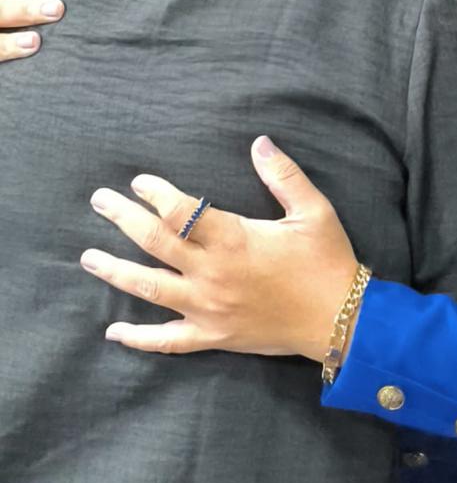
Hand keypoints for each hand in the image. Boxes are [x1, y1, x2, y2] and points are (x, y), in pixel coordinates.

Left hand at [81, 136, 358, 359]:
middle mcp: (212, 274)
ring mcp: (208, 308)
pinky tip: (114, 332)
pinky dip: (138, 338)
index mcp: (234, 239)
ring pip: (149, 288)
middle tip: (99, 201)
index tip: (140, 181)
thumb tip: (259, 142)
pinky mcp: (213, 337)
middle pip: (154, 242)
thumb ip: (283, 175)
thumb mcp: (313, 211)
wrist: (341, 320)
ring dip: (115, 271)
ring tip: (88, 257)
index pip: (181, 210)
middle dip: (122, 218)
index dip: (155, 193)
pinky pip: (167, 341)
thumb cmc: (328, 261)